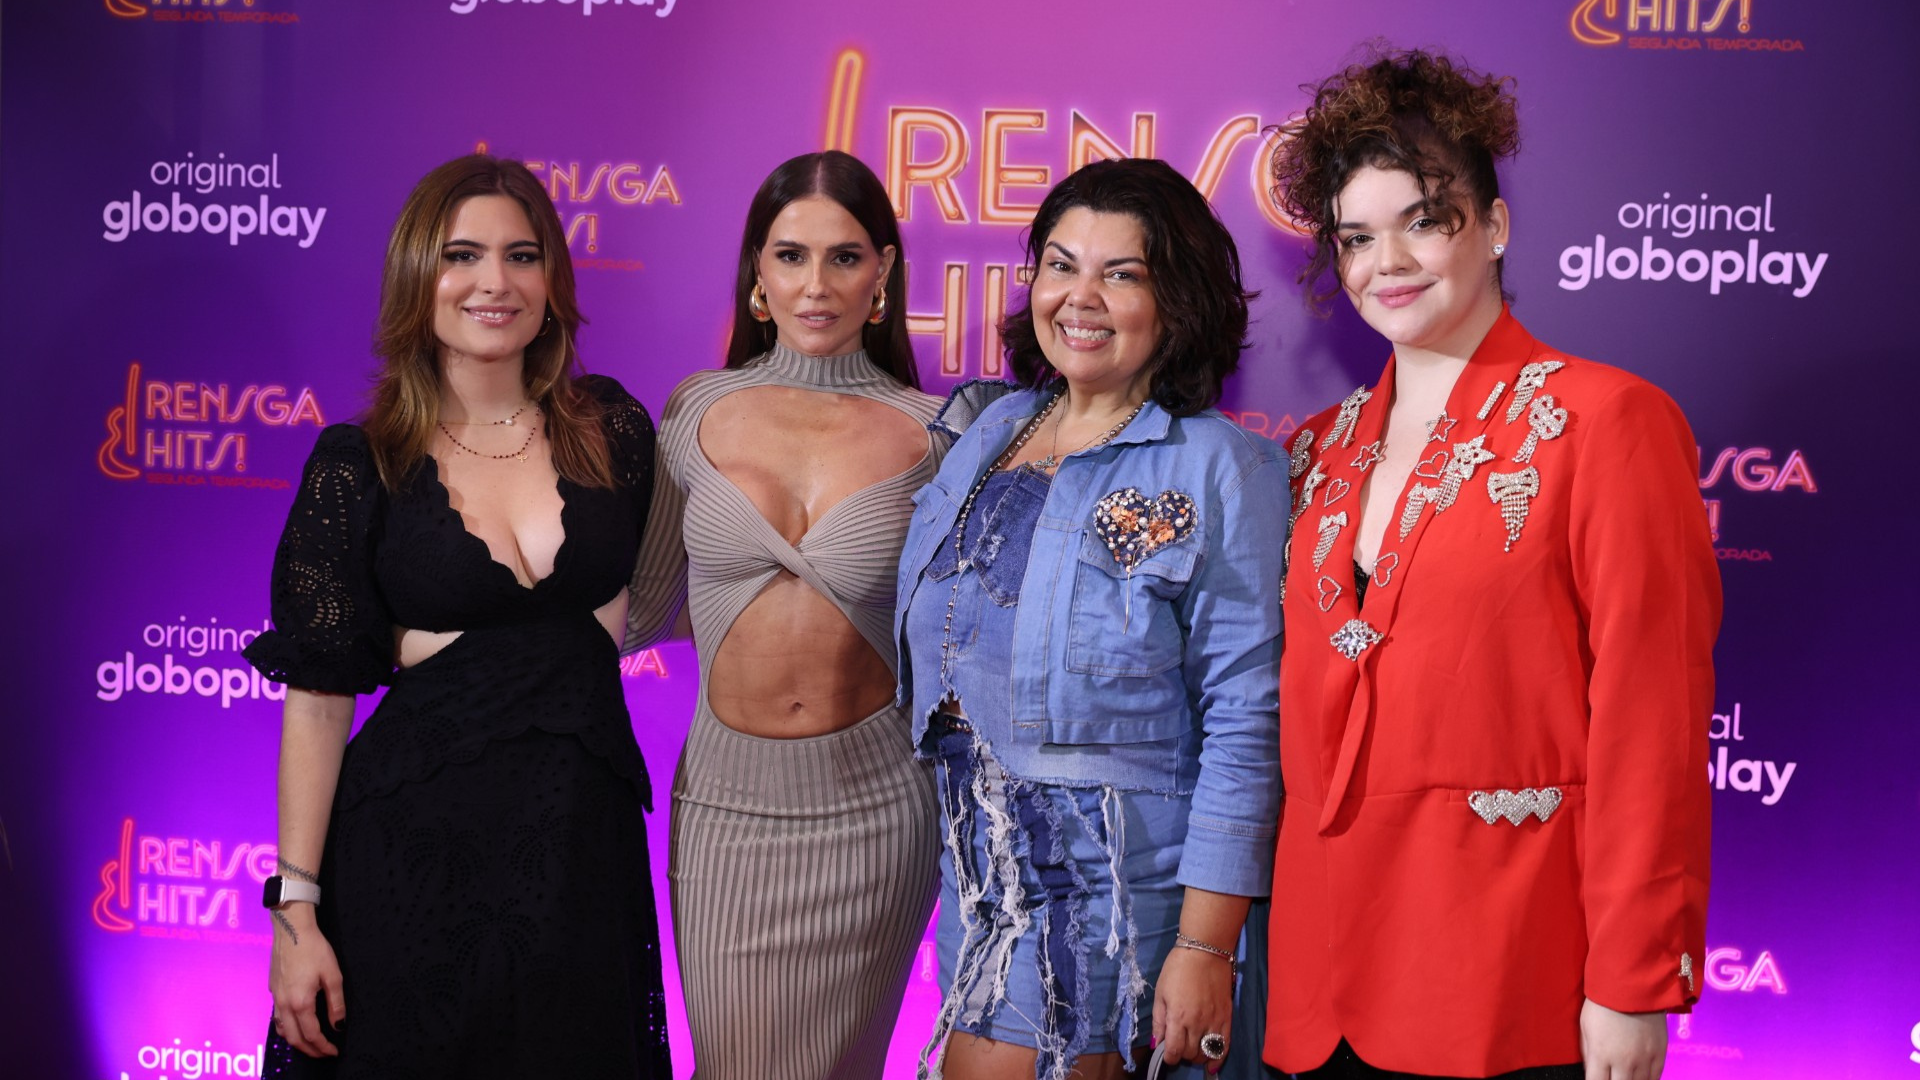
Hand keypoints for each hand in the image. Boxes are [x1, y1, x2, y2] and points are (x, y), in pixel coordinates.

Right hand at [269, 904, 344, 1057]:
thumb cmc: (314, 949)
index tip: (334, 1051)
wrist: (291, 929)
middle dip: (309, 1050)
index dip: (323, 1047)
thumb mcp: (333, 975)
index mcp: (300, 1003)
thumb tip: (338, 1025)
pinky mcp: (272, 990)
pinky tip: (296, 1025)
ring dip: (296, 1041)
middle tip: (324, 1053)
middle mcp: (284, 1004)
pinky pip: (277, 1018)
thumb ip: (336, 1003)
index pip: (311, 1035)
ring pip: (282, 1030)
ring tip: (311, 1044)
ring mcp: (275, 998)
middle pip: (294, 1039)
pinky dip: (287, 1029)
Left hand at [1151, 944, 1233, 1073]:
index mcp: (1178, 1017)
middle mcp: (1197, 1023)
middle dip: (1182, 1055)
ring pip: (1207, 1052)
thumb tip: (1156, 1043)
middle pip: (1190, 1053)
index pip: (1173, 1050)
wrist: (1205, 951)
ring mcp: (1214, 1021)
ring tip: (1192, 1050)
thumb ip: (1158, 1020)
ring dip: (1198, 1056)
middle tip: (1178, 1046)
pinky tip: (1212, 1064)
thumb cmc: (1178, 969)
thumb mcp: (1161, 993)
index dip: (1168, 1057)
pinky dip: (1218, 1058)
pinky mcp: (1227, 1017)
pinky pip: (1225, 1045)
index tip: (1166, 1054)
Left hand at [1580, 997, 1666, 1079]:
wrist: (1633, 983)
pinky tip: (1640, 1077)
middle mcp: (1624, 1061)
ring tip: (1624, 1075)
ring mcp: (1644, 1059)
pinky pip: (1655, 1078)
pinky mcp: (1660, 1053)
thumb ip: (1588, 1053)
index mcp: (1601, 1054)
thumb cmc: (1602, 1003)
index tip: (1595, 1079)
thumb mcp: (1585, 1027)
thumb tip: (1591, 1071)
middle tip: (1611, 1076)